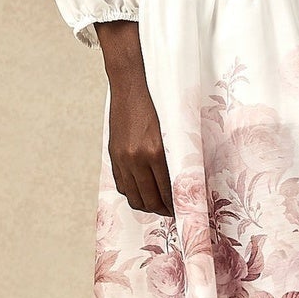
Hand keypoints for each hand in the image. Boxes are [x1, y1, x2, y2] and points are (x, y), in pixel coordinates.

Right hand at [95, 20, 173, 215]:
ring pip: (134, 197)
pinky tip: (142, 190)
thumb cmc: (158, 105)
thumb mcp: (173, 130)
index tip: (184, 210)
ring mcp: (123, 158)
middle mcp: (137, 158)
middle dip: (163, 210)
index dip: (176, 205)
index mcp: (156, 151)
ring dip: (147, 205)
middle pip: (150, 200)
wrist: (131, 86)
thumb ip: (175, 156)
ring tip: (158, 205)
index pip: (168, 191)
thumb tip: (183, 181)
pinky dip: (133, 193)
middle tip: (173, 212)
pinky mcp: (114, 155)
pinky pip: (122, 185)